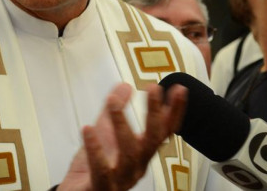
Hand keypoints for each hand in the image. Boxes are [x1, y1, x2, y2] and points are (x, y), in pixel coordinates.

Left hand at [59, 82, 186, 190]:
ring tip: (113, 103)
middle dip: (155, 114)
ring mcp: (121, 179)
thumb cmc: (94, 168)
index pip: (163, 131)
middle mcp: (136, 166)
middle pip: (151, 140)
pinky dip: (95, 150)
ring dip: (122, 126)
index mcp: (140, 153)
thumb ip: (115, 109)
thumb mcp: (105, 132)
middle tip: (153, 89)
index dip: (173, 111)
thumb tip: (125, 86)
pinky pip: (101, 170)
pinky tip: (88, 129)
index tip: (179, 89)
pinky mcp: (101, 187)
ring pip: (129, 154)